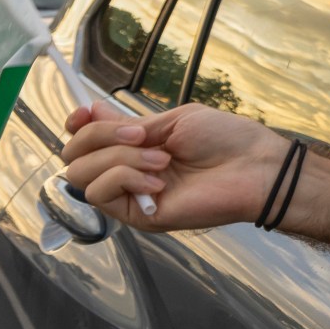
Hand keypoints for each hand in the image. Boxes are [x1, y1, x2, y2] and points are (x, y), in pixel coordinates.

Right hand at [60, 101, 287, 229]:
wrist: (255, 168)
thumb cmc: (225, 140)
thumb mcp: (174, 121)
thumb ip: (129, 124)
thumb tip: (90, 112)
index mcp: (135, 148)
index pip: (84, 141)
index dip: (77, 126)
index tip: (84, 112)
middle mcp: (127, 172)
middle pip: (75, 157)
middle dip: (98, 137)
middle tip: (140, 136)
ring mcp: (131, 196)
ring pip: (83, 175)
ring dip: (118, 158)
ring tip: (161, 159)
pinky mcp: (139, 216)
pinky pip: (102, 194)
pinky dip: (124, 178)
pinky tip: (158, 179)